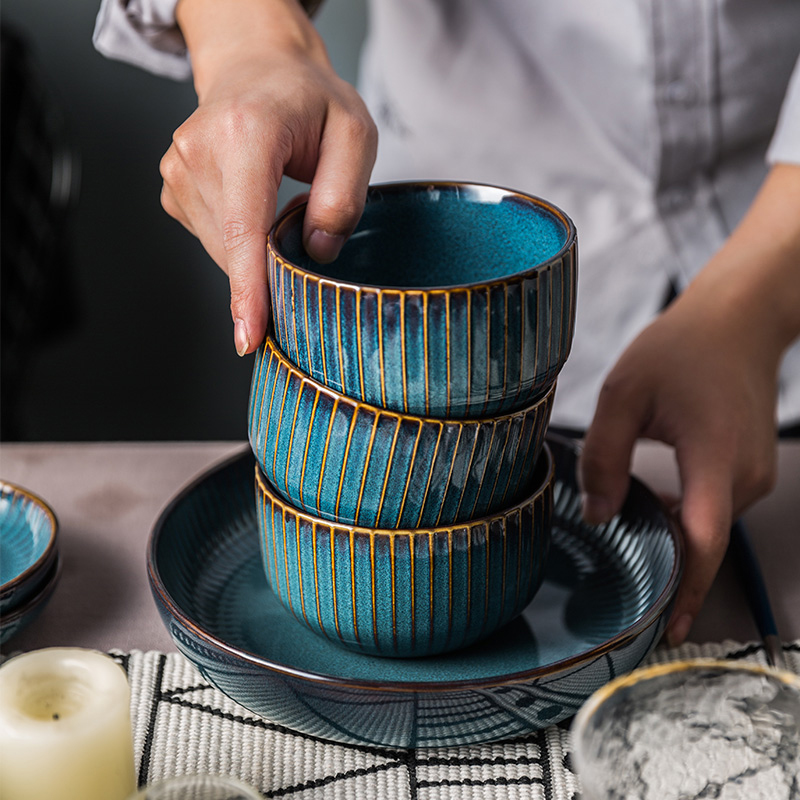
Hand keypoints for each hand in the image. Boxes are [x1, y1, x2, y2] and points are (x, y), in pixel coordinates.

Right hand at [160, 0, 376, 354]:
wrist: (259, 69)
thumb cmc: (311, 101)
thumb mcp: (355, 134)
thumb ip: (344, 196)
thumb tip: (315, 253)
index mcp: (244, 132)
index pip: (244, 227)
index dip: (249, 288)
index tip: (249, 335)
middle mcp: (198, 150)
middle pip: (235, 247)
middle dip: (271, 266)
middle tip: (305, 230)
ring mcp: (177, 169)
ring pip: (222, 250)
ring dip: (258, 250)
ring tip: (280, 200)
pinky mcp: (174, 188)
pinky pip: (213, 240)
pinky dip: (241, 241)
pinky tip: (255, 205)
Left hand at [579, 164, 799, 645]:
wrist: (737, 321)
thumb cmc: (682, 349)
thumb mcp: (625, 393)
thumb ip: (604, 456)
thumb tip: (596, 514)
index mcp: (716, 459)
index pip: (703, 540)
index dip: (685, 588)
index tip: (667, 630)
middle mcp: (744, 476)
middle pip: (703, 543)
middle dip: (667, 573)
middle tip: (623, 598)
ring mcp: (753, 475)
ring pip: (706, 527)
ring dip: (670, 541)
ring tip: (627, 545)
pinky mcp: (748, 469)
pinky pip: (712, 509)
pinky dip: (682, 519)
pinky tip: (648, 510)